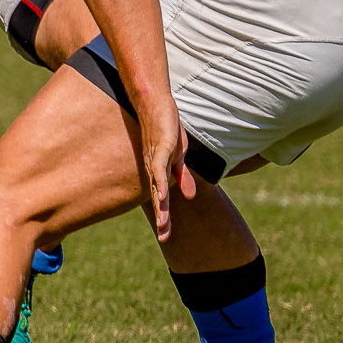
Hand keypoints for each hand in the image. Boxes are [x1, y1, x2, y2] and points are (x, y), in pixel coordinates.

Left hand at [139, 105, 193, 241]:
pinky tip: (163, 193)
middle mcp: (153, 167)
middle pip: (157, 196)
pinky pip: (159, 165)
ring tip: (164, 223)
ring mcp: (155, 156)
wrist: (154, 104)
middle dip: (162, 217)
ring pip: (157, 185)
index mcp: (158, 172)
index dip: (164, 217)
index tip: (166, 237)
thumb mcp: (178, 156)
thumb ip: (181, 176)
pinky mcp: (160, 145)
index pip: (161, 198)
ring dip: (161, 204)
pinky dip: (161, 180)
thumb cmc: (165, 130)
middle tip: (164, 238)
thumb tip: (189, 197)